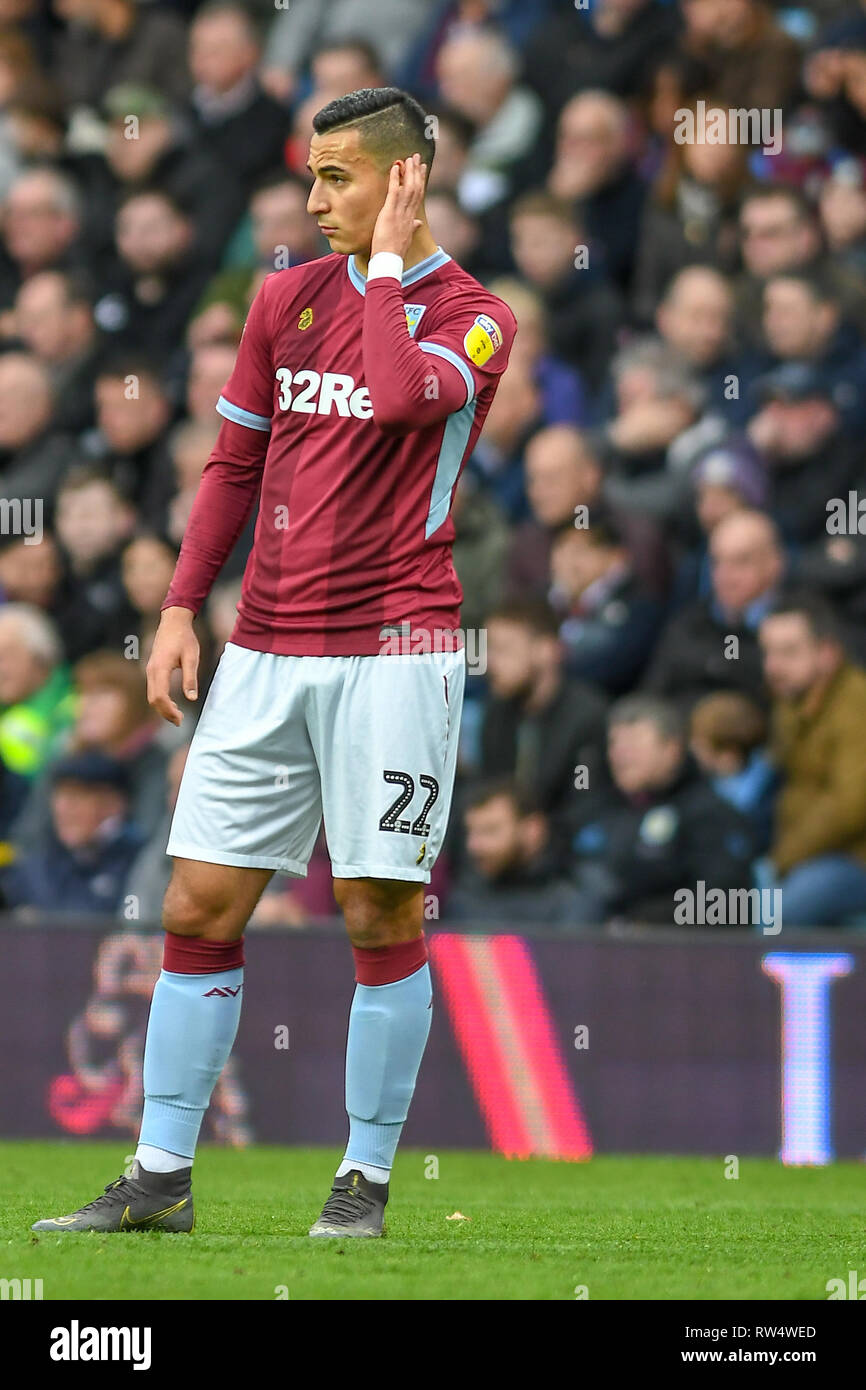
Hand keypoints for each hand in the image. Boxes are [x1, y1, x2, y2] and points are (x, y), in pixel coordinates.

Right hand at [146, 607, 199, 725]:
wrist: (173, 622)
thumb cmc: (185, 638)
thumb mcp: (192, 657)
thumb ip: (190, 678)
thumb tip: (192, 698)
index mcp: (160, 668)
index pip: (160, 696)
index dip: (169, 710)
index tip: (181, 719)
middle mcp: (151, 670)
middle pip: (153, 699)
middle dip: (165, 713)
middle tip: (180, 721)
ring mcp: (150, 670)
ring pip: (151, 696)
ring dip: (162, 708)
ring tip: (178, 715)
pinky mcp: (152, 669)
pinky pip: (153, 689)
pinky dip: (161, 700)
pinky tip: (173, 704)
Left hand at [370, 153, 426, 260]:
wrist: (389, 260)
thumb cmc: (395, 251)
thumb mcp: (406, 238)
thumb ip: (412, 228)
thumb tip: (418, 223)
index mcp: (411, 218)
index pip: (418, 195)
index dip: (421, 180)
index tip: (422, 168)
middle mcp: (408, 213)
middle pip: (416, 188)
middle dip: (417, 171)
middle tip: (417, 157)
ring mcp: (400, 212)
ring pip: (408, 187)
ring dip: (409, 171)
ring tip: (409, 158)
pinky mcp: (390, 212)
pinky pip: (394, 191)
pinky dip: (395, 178)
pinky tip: (395, 167)